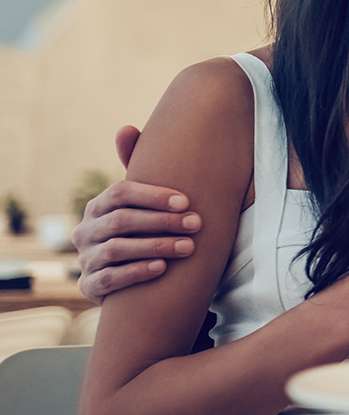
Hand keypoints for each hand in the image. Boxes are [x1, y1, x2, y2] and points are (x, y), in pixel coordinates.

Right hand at [71, 125, 198, 301]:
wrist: (133, 279)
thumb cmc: (144, 230)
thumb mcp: (143, 202)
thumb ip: (138, 167)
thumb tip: (126, 127)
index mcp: (97, 206)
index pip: (119, 194)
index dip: (153, 196)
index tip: (186, 201)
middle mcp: (85, 231)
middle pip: (121, 221)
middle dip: (162, 222)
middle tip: (197, 224)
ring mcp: (86, 259)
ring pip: (117, 250)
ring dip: (155, 246)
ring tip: (188, 247)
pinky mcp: (89, 287)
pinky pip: (109, 280)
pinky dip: (136, 272)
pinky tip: (162, 268)